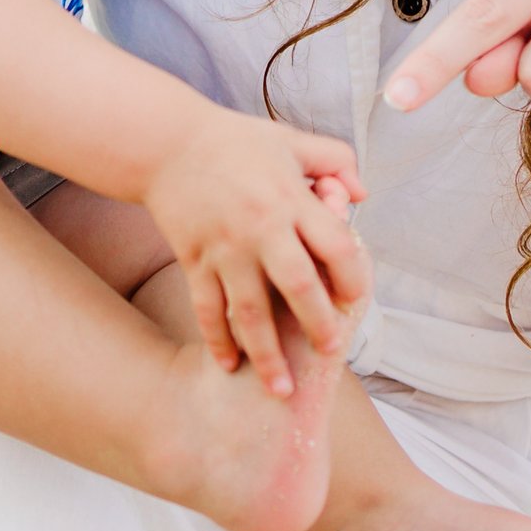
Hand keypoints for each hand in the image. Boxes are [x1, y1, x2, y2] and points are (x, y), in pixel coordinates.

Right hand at [144, 108, 369, 396]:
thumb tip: (363, 195)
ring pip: (250, 311)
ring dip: (268, 353)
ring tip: (282, 389)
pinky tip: (229, 366)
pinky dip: (217, 340)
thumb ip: (336, 161)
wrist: (168, 144)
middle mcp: (261, 227)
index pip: (335, 245)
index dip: (352, 277)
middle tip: (330, 351)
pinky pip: (207, 308)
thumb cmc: (237, 142)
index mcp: (291, 198)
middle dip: (318, 324)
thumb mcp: (292, 141)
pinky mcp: (194, 260)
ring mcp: (224, 248)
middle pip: (298, 284)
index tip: (356, 300)